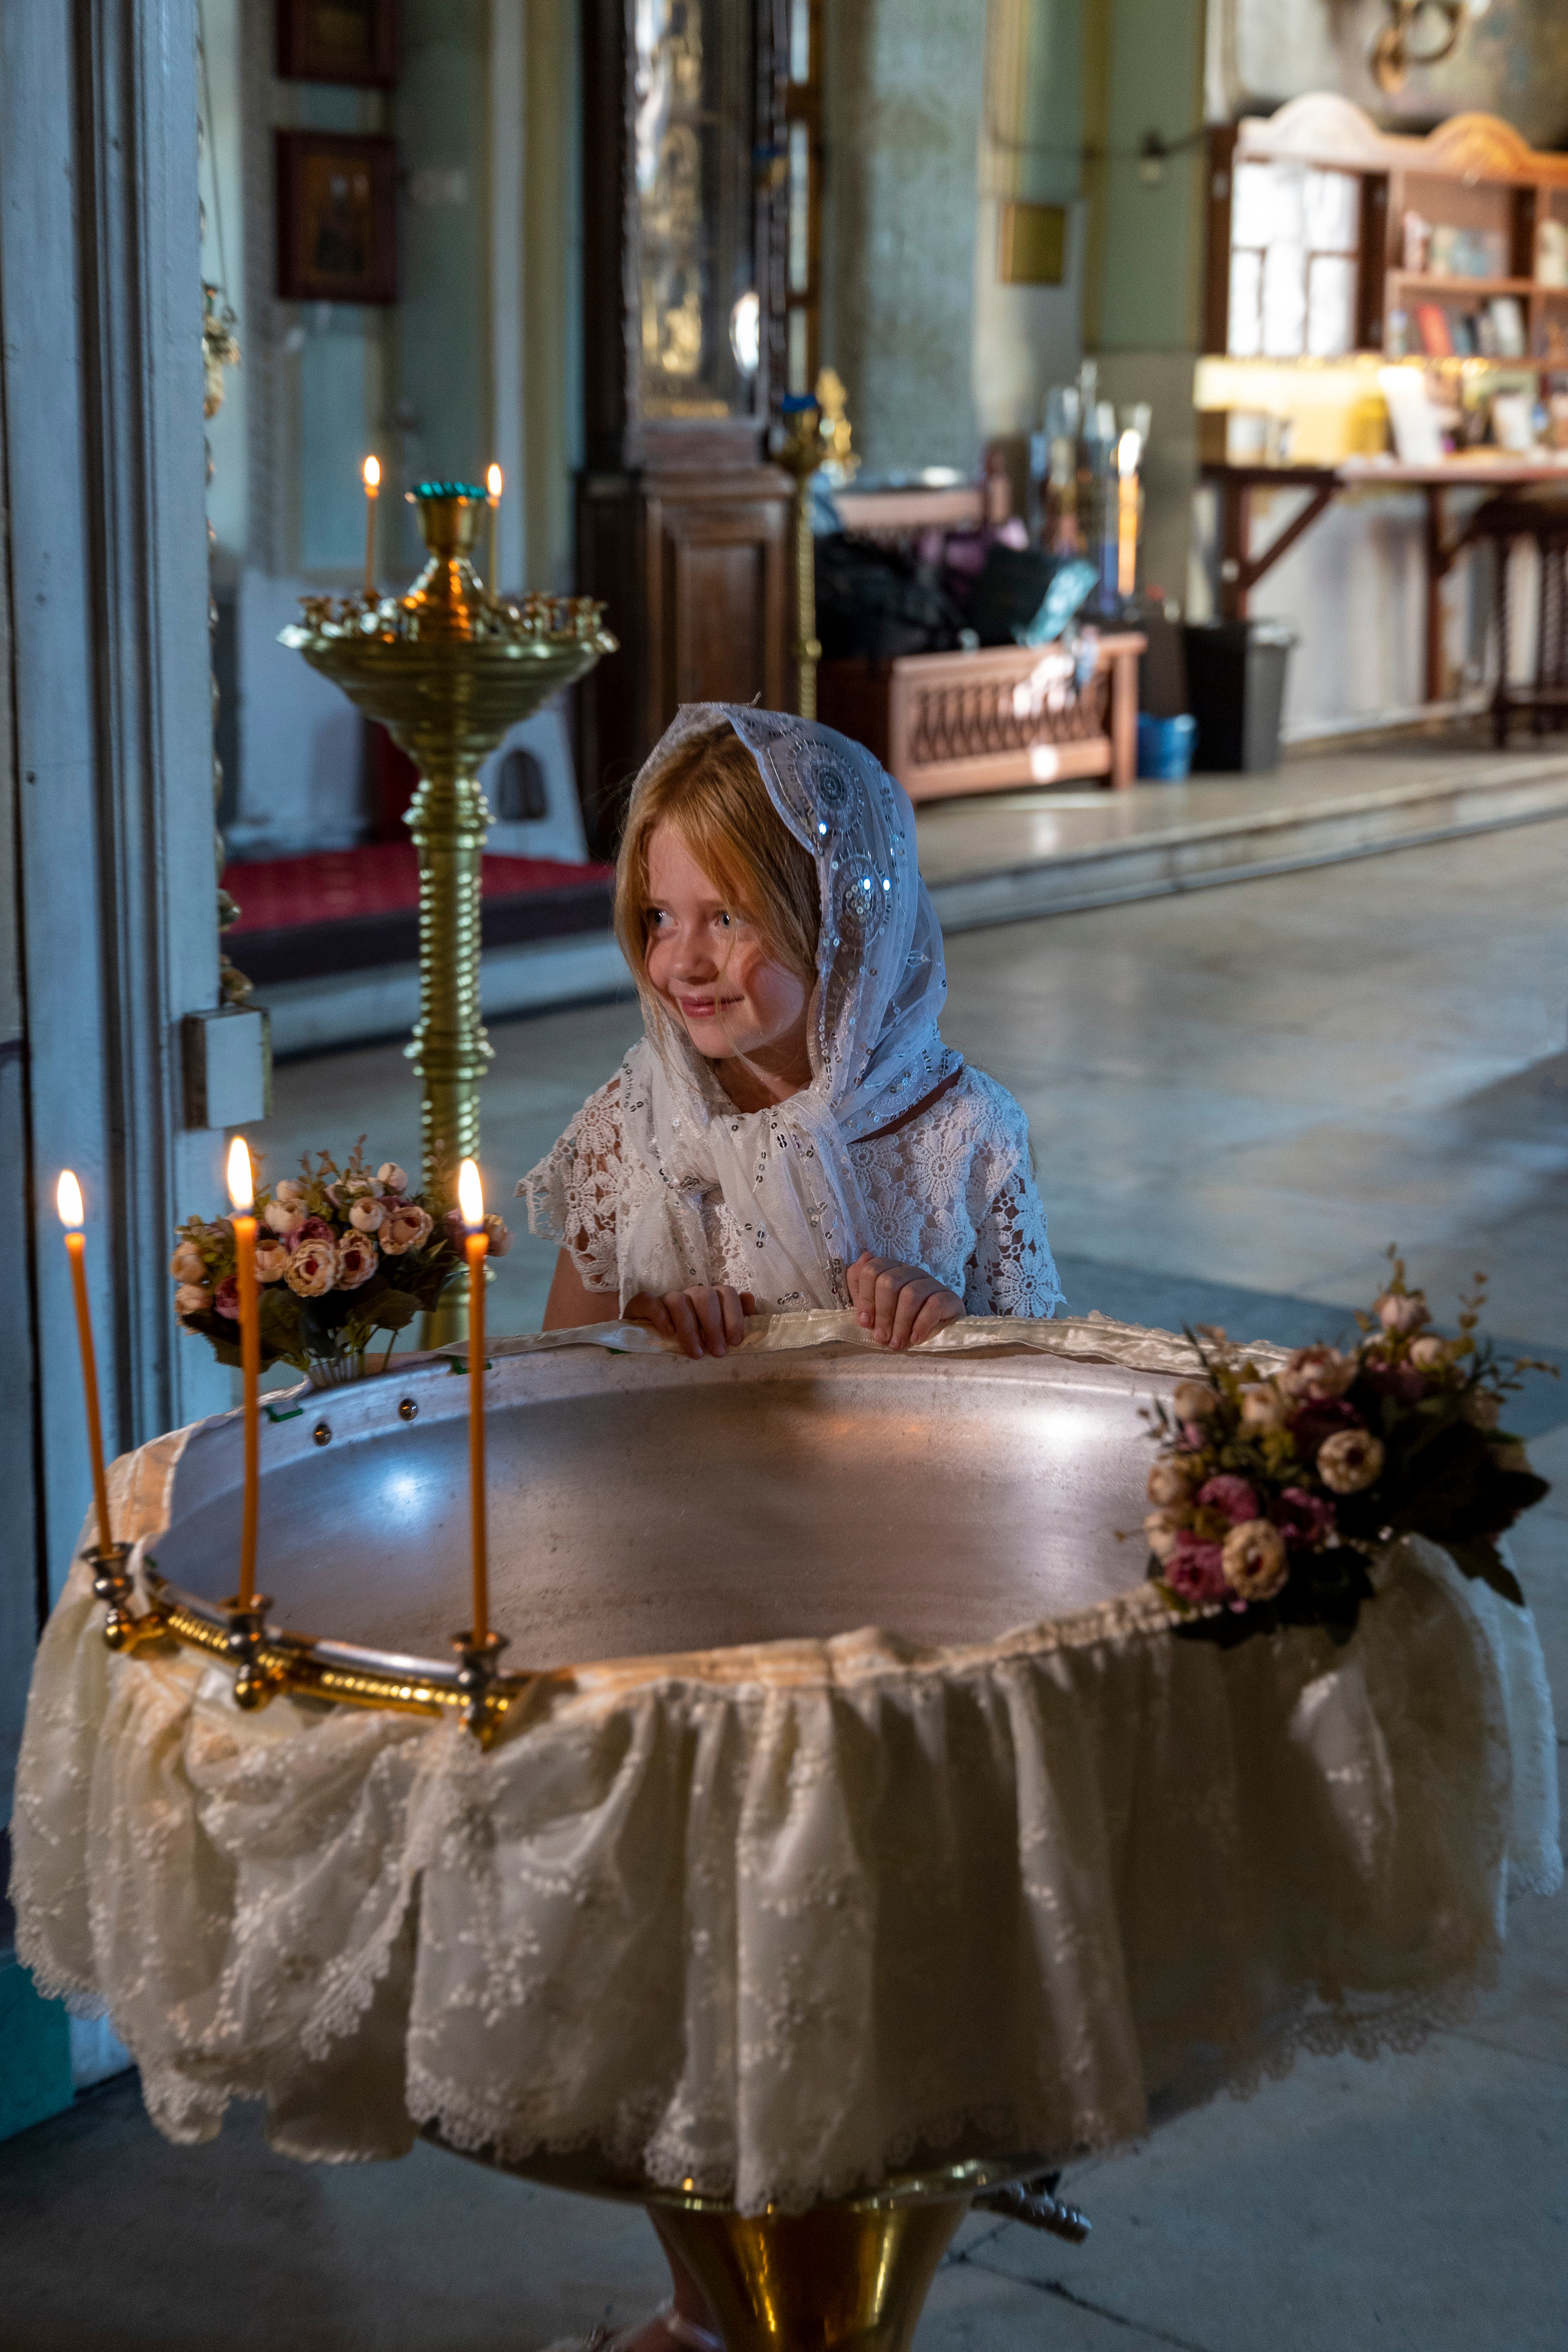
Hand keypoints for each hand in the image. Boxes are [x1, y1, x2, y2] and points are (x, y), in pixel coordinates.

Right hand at [624, 1284, 756, 1358]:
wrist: (649, 1338)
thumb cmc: (691, 1337)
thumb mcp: (716, 1332)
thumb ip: (736, 1317)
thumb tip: (750, 1300)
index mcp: (710, 1297)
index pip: (727, 1293)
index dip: (734, 1316)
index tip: (735, 1342)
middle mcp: (690, 1293)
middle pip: (705, 1296)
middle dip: (714, 1326)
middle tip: (717, 1353)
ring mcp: (666, 1297)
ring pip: (679, 1300)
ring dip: (690, 1328)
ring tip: (696, 1354)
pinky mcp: (643, 1304)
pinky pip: (650, 1301)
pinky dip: (660, 1315)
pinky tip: (668, 1333)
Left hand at [846, 1252, 962, 1349]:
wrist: (940, 1333)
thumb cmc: (902, 1321)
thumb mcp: (877, 1309)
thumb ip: (863, 1289)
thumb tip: (861, 1261)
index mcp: (891, 1271)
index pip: (871, 1270)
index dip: (865, 1297)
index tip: (865, 1322)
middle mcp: (910, 1272)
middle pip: (889, 1281)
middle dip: (882, 1313)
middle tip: (881, 1337)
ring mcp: (931, 1283)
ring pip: (910, 1294)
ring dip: (900, 1323)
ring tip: (897, 1343)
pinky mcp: (949, 1297)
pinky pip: (933, 1305)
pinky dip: (921, 1324)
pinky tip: (915, 1339)